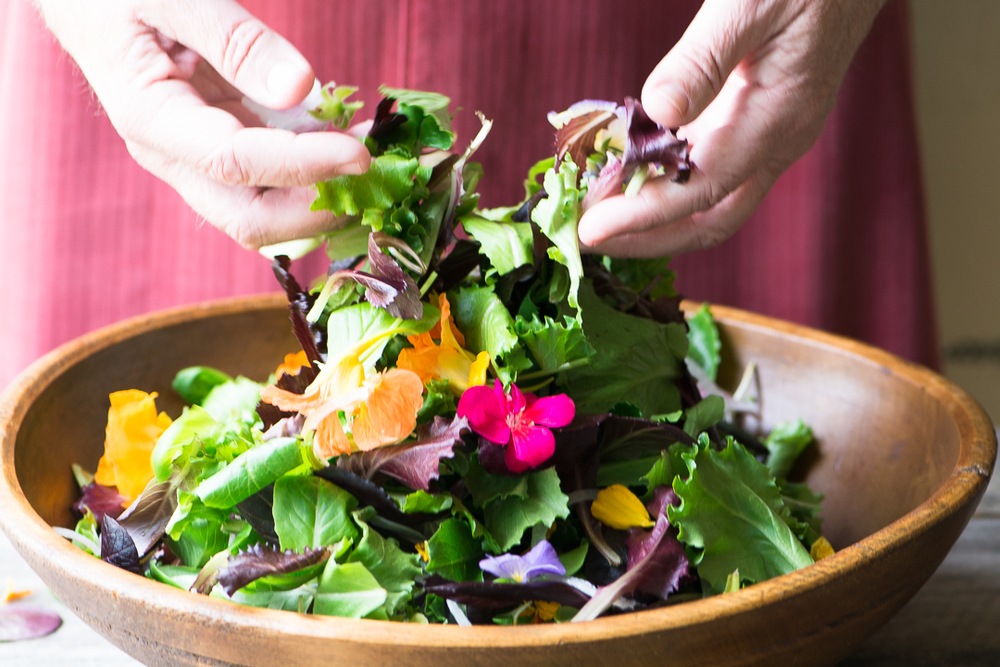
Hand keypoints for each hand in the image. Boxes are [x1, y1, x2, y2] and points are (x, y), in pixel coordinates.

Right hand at [34, 0, 369, 248]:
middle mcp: (175, 155)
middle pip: (250, 218)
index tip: (361, 154)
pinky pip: (276, 175)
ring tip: (381, 151)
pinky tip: (355, 135)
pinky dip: (319, 166)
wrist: (88, 0)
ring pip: (268, 207)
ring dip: (327, 193)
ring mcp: (200, 157)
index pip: (234, 163)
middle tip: (379, 175)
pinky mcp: (225, 146)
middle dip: (319, 209)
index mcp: (151, 119)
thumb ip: (234, 39)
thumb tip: (300, 88)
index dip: (302, 166)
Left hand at [577, 0, 885, 257]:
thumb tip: (659, 110)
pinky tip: (625, 171)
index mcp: (778, 119)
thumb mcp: (750, 2)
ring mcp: (768, 134)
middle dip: (646, 239)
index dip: (643, 216)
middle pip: (710, 219)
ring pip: (708, 200)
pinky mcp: (755, 120)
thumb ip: (704, 59)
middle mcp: (776, 140)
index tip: (590, 230)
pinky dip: (663, 181)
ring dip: (652, 216)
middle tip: (584, 238)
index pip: (702, 189)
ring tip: (594, 212)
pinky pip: (707, 168)